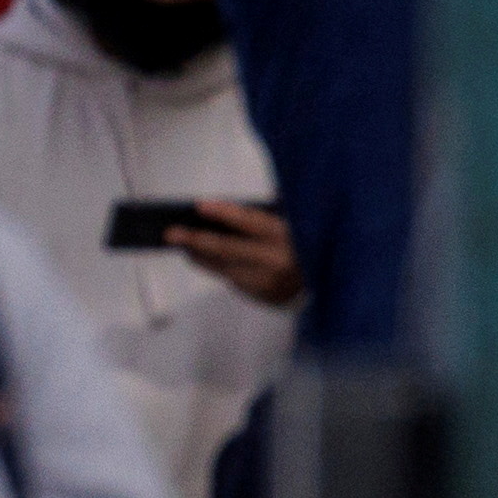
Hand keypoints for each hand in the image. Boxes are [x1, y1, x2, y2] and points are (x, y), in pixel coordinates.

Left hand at [176, 202, 302, 308]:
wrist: (327, 284)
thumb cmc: (304, 242)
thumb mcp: (296, 222)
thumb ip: (272, 211)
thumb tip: (237, 204)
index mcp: (285, 234)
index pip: (249, 220)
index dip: (223, 212)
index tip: (198, 205)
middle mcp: (274, 257)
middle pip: (227, 247)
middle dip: (195, 239)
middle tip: (170, 233)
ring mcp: (265, 278)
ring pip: (222, 265)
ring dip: (198, 254)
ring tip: (181, 244)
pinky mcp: (259, 293)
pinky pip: (229, 277)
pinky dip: (212, 265)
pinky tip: (197, 256)